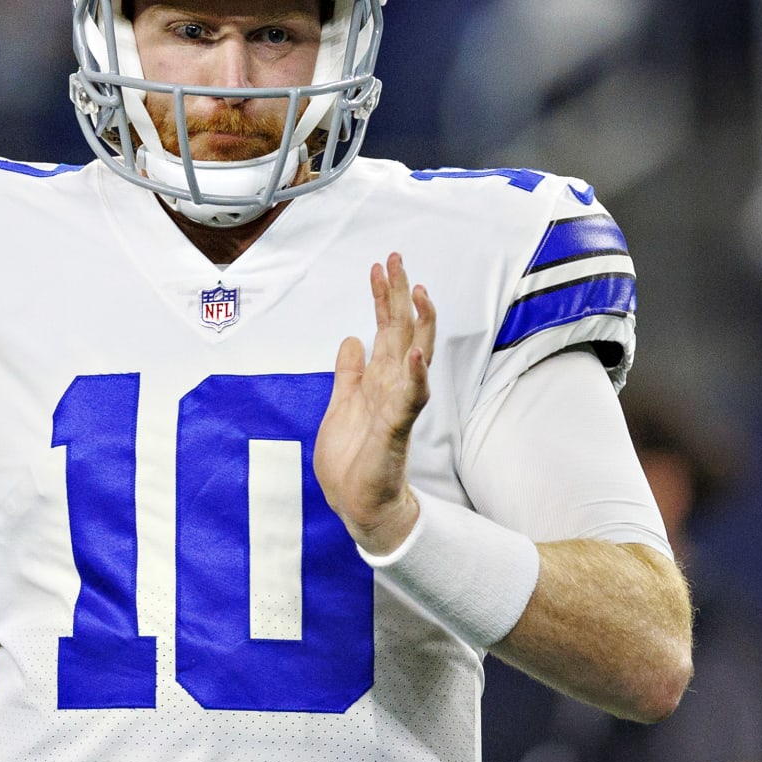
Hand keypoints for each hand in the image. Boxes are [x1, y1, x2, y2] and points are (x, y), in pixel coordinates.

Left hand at [313, 253, 436, 556]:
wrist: (358, 503)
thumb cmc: (353, 458)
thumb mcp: (341, 403)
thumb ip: (349, 372)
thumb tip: (351, 339)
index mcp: (380, 378)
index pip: (386, 329)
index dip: (383, 297)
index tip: (381, 266)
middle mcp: (394, 386)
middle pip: (401, 331)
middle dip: (399, 295)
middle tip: (398, 258)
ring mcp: (398, 405)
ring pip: (415, 356)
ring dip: (419, 324)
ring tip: (420, 293)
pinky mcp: (396, 428)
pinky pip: (409, 398)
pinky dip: (415, 376)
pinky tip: (417, 354)